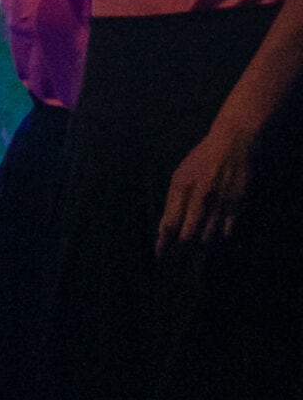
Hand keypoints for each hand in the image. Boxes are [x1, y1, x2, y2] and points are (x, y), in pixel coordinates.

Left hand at [156, 117, 258, 252]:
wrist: (234, 143)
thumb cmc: (202, 160)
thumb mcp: (180, 176)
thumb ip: (172, 203)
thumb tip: (164, 229)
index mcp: (181, 188)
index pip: (169, 223)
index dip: (164, 243)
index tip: (160, 256)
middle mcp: (201, 196)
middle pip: (187, 235)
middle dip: (180, 249)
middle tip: (176, 257)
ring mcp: (221, 200)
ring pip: (207, 237)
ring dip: (199, 245)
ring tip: (195, 245)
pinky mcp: (239, 203)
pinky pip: (227, 231)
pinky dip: (219, 238)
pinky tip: (215, 236)